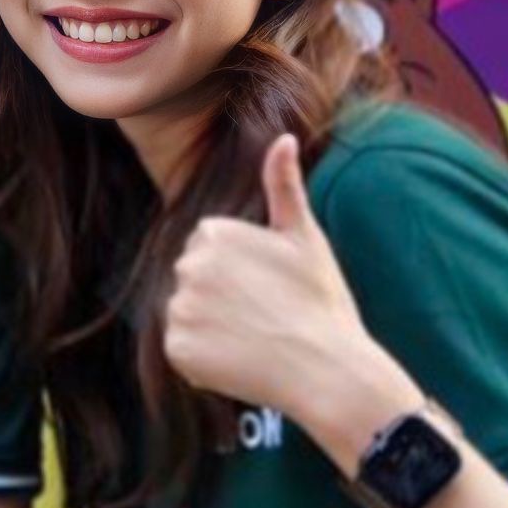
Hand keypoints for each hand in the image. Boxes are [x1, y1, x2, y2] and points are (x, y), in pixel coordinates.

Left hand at [165, 134, 416, 449]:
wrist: (331, 371)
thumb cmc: (322, 302)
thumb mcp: (305, 238)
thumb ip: (284, 185)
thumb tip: (284, 137)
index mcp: (213, 233)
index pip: (209, 248)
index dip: (241, 271)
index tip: (270, 287)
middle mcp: (187, 266)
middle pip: (194, 280)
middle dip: (223, 296)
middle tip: (265, 314)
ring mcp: (179, 308)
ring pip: (188, 314)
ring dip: (214, 327)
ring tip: (257, 338)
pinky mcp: (177, 348)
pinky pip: (182, 349)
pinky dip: (205, 358)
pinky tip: (241, 360)